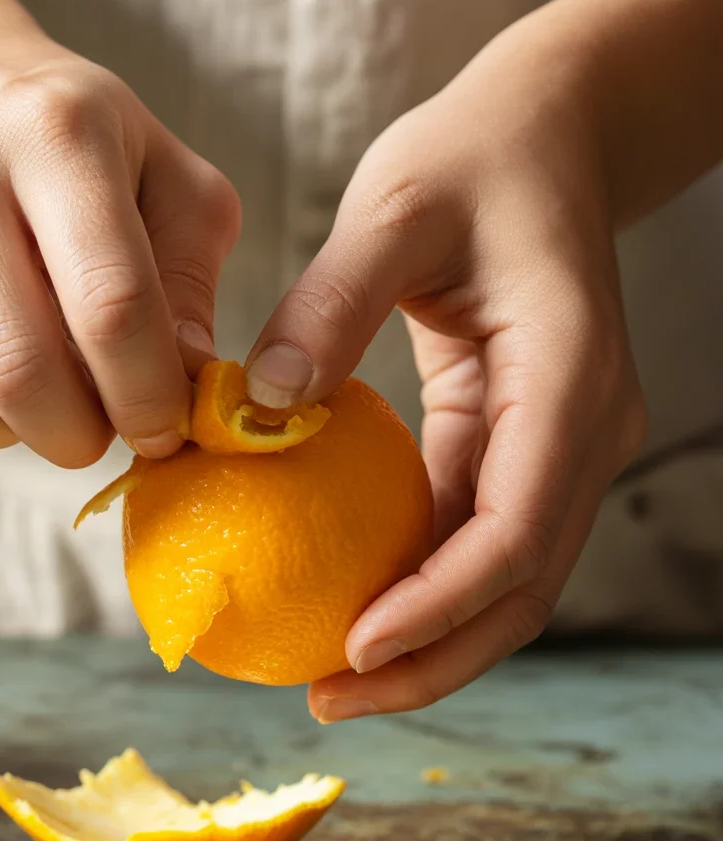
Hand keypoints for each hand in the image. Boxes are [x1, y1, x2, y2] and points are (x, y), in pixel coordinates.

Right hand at [0, 30, 239, 464]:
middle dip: (80, 434)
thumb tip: (190, 384)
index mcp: (57, 134)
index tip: (165, 430)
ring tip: (50, 403)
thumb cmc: (82, 149)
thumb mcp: (173, 184)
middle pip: (20, 366)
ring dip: (17, 434)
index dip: (147, 395)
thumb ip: (191, 282)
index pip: (111, 304)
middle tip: (105, 431)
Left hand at [244, 16, 646, 718]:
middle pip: (524, 588)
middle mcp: (583, 431)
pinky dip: (422, 587)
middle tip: (326, 699)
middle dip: (434, 661)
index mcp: (568, 378)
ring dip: (430, 642)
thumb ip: (329, 305)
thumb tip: (258, 409)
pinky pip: (477, 540)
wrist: (547, 141)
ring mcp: (561, 448)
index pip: (518, 528)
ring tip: (332, 678)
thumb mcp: (394, 208)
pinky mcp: (524, 449)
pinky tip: (351, 604)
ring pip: (508, 583)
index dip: (441, 604)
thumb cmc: (475, 161)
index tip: (354, 650)